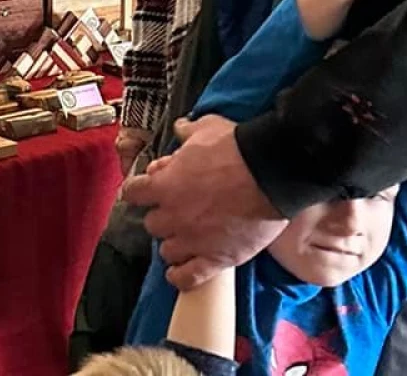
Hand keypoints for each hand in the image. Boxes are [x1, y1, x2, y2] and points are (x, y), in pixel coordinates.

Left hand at [123, 115, 286, 290]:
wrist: (273, 174)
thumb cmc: (237, 149)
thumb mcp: (207, 129)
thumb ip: (188, 132)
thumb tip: (179, 128)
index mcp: (163, 185)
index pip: (133, 193)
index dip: (141, 190)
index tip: (149, 189)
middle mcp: (172, 216)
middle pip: (152, 224)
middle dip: (163, 215)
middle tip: (179, 209)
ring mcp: (193, 241)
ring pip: (167, 251)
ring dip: (174, 244)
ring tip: (187, 237)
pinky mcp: (216, 259)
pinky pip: (187, 278)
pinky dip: (181, 277)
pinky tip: (180, 273)